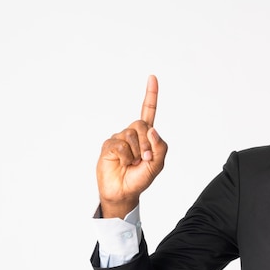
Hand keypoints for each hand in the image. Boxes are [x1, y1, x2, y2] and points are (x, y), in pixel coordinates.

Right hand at [96, 75, 167, 217]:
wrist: (124, 192)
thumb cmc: (140, 178)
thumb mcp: (158, 164)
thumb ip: (161, 147)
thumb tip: (153, 130)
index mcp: (146, 135)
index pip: (148, 111)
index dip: (151, 95)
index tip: (152, 77)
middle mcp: (132, 133)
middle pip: (141, 124)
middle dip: (146, 143)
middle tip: (146, 158)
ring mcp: (119, 138)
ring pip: (130, 135)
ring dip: (136, 152)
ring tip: (132, 163)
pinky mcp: (108, 145)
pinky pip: (119, 145)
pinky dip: (125, 156)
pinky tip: (122, 163)